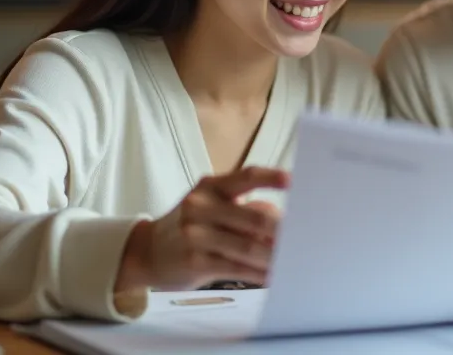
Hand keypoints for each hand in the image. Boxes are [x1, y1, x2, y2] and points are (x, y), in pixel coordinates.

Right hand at [115, 166, 288, 293]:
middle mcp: (201, 206)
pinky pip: (236, 267)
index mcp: (210, 186)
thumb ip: (245, 208)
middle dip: (284, 230)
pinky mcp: (194, 261)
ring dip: (276, 257)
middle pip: (255, 216)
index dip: (272, 178)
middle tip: (307, 237)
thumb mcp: (211, 207)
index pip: (246, 176)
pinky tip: (274, 276)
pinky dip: (259, 273)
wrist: (145, 253)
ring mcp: (195, 234)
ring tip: (296, 261)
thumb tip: (282, 220)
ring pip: (248, 246)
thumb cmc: (189, 227)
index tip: (294, 181)